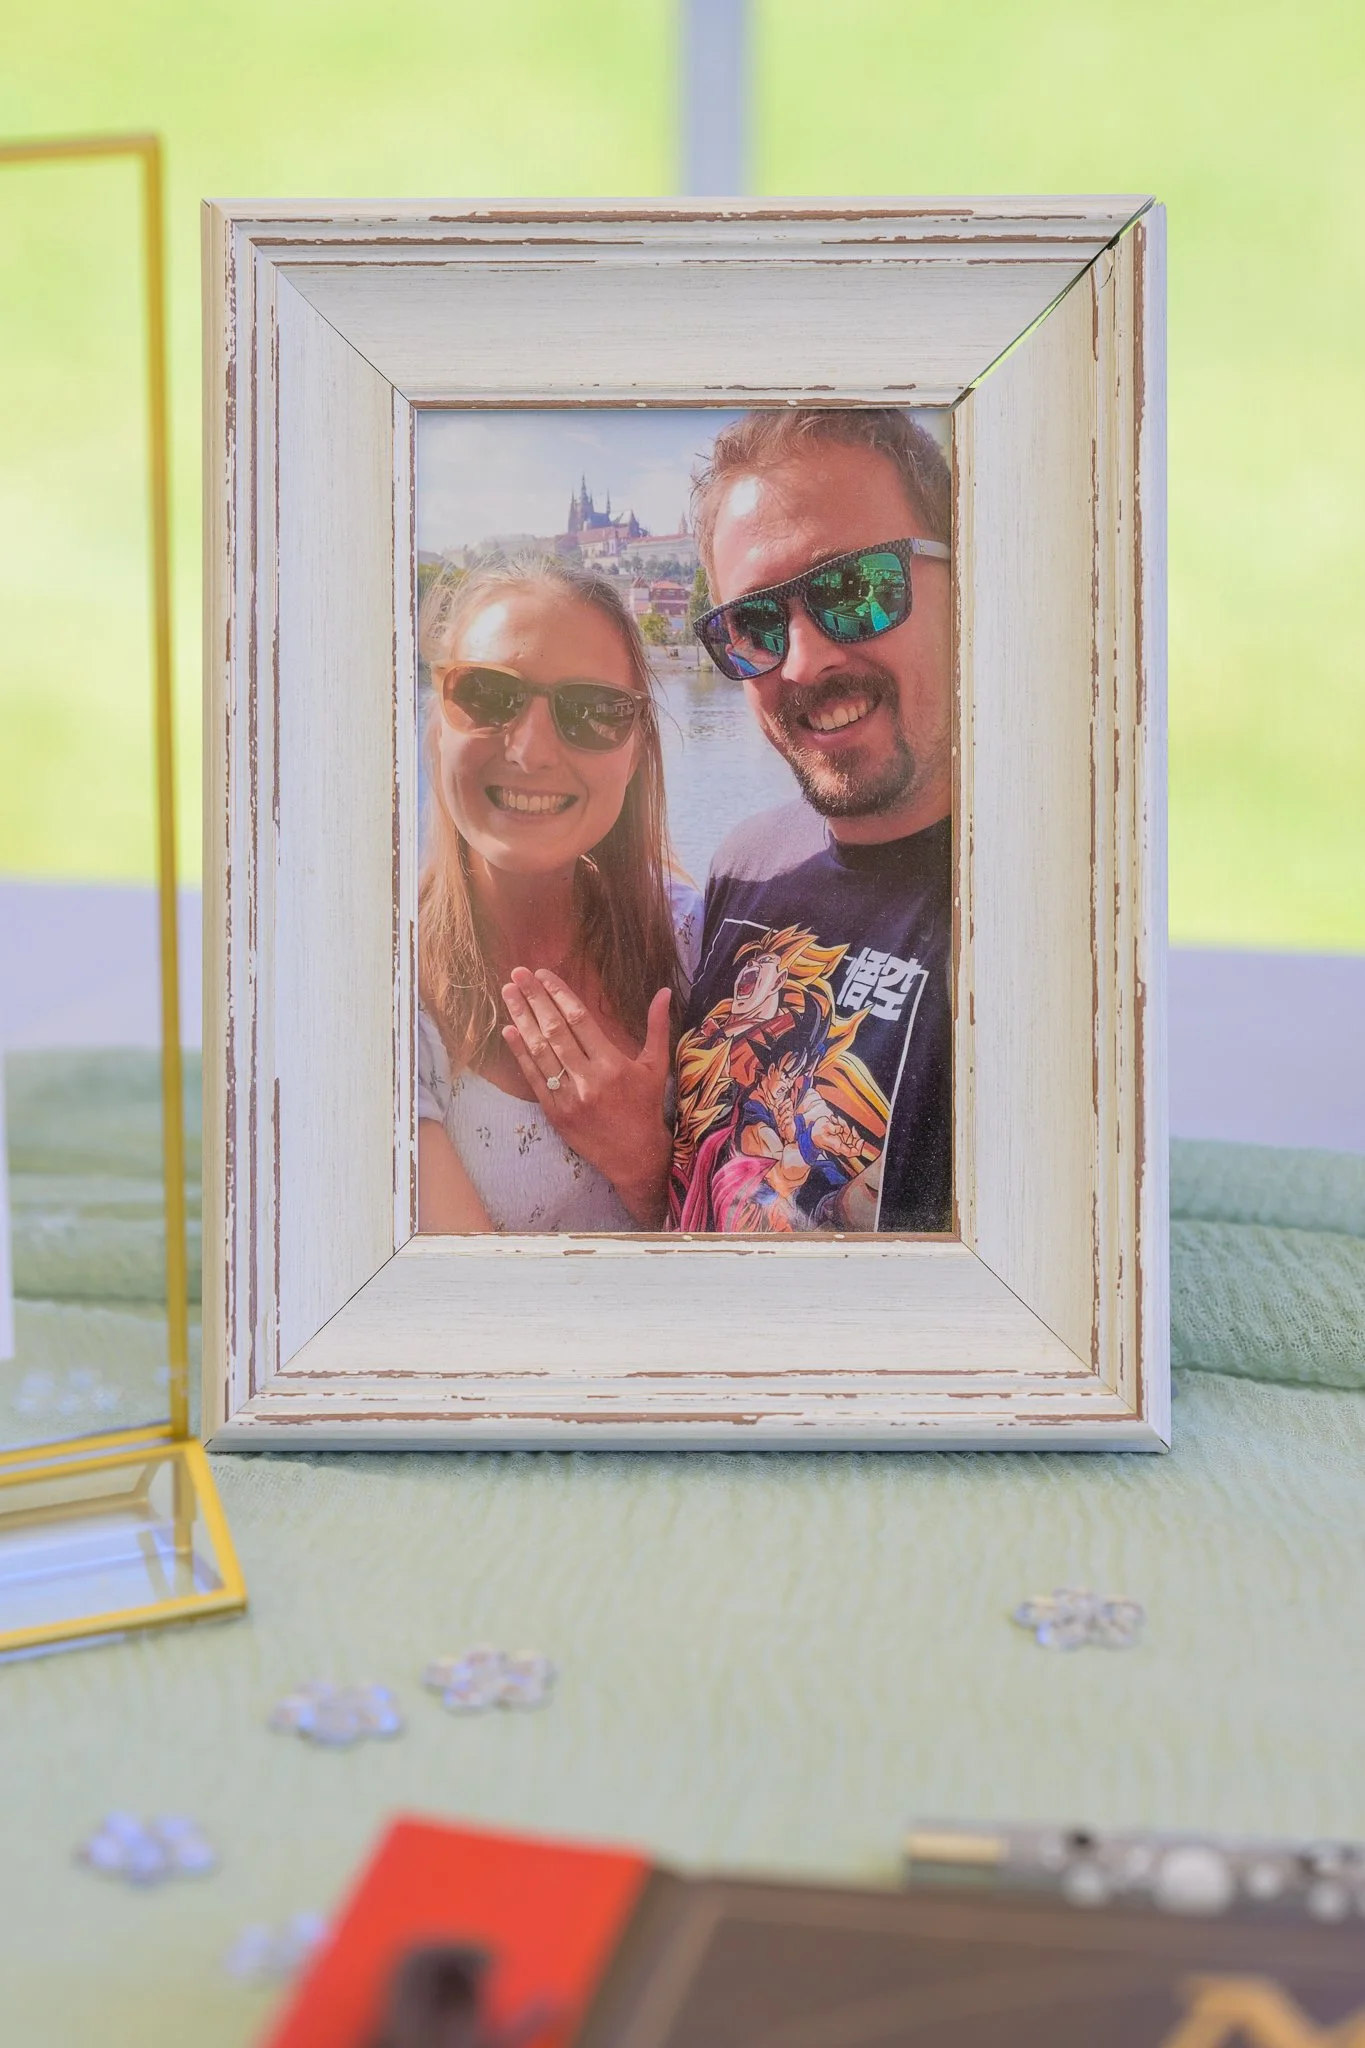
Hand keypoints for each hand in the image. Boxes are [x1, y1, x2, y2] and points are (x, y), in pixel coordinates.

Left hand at [501, 967, 673, 1226]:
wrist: (635, 1157)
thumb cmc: (646, 1107)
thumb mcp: (656, 1066)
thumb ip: (657, 1026)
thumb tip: (664, 991)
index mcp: (613, 1064)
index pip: (580, 1019)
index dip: (560, 994)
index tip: (544, 974)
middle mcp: (588, 1079)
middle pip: (555, 1030)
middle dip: (534, 998)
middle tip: (518, 974)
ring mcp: (568, 1097)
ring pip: (540, 1050)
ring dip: (522, 1018)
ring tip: (508, 993)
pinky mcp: (554, 1113)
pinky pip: (533, 1077)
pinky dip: (520, 1053)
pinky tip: (509, 1030)